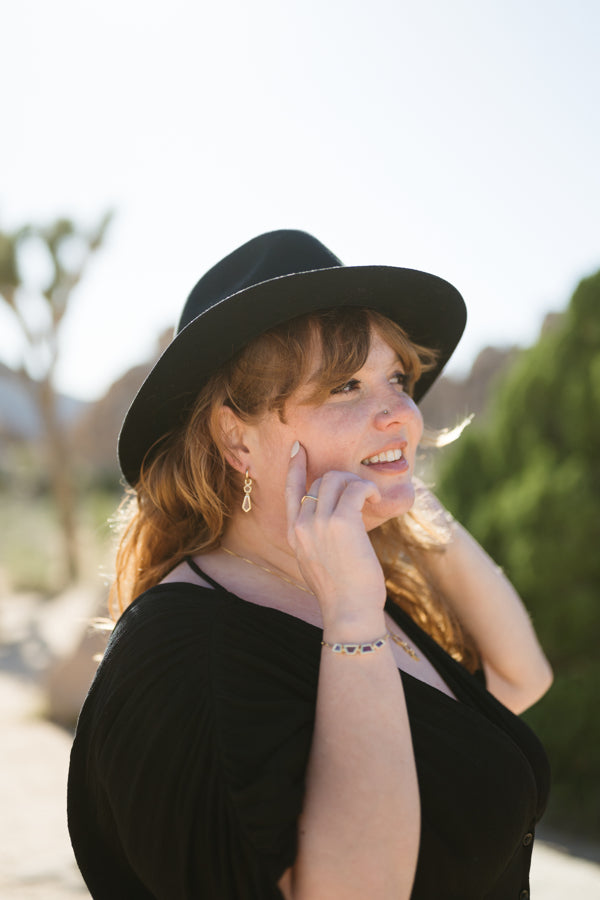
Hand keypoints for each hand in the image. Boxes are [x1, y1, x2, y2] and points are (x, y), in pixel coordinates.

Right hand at [285, 443, 386, 632]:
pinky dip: (368, 489)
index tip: (299, 449)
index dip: (295, 466)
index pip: (291, 490)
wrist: (349, 612)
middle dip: (344, 480)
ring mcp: (320, 522)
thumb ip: (315, 539)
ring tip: (369, 499)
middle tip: (361, 494)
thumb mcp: (315, 563)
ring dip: (357, 483)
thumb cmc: (341, 592)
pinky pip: (356, 488)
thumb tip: (332, 524)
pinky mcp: (342, 522)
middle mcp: (302, 524)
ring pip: (337, 479)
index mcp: (294, 534)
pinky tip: (375, 499)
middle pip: (320, 480)